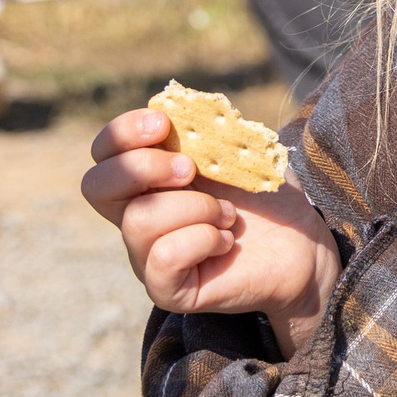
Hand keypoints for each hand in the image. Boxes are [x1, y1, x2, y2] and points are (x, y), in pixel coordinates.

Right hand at [82, 107, 340, 355]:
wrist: (301, 243)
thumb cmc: (263, 194)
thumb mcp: (235, 149)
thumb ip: (202, 129)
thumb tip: (174, 107)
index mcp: (147, 179)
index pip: (103, 153)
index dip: (122, 132)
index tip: (164, 123)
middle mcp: (136, 216)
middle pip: (94, 186)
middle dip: (144, 167)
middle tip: (192, 169)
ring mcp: (147, 256)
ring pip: (140, 220)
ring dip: (195, 207)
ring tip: (228, 215)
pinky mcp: (167, 288)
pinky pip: (163, 258)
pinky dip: (202, 239)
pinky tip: (226, 242)